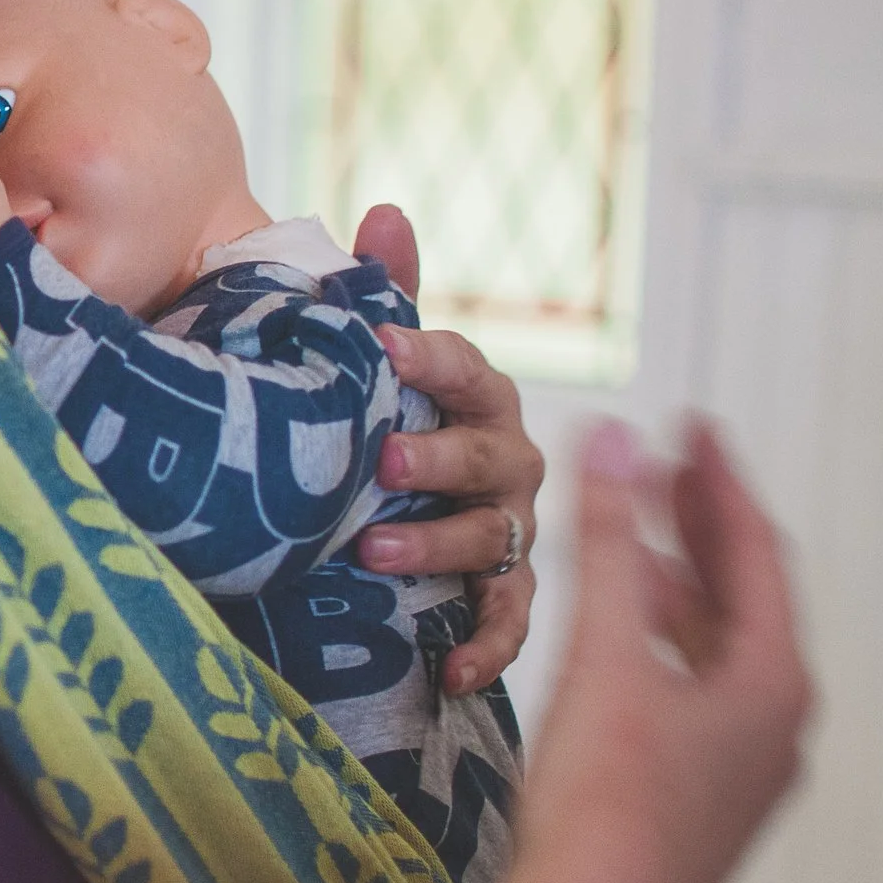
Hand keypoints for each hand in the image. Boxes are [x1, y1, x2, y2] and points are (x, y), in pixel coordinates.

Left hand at [346, 203, 542, 696]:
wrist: (386, 514)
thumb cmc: (387, 424)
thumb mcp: (379, 366)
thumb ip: (384, 292)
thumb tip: (384, 210)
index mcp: (479, 397)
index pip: (464, 366)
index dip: (428, 353)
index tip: (381, 343)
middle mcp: (507, 461)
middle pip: (489, 456)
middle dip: (440, 457)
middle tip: (382, 460)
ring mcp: (510, 531)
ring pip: (493, 539)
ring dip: (438, 545)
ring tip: (372, 551)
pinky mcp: (502, 595)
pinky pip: (506, 623)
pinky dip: (485, 649)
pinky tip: (448, 672)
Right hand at [510, 419, 810, 882]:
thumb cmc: (608, 800)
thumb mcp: (607, 654)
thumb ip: (605, 542)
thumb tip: (611, 438)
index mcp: (773, 680)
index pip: (756, 553)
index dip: (720, 482)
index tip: (691, 426)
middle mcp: (774, 723)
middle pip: (742, 601)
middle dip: (697, 530)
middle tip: (657, 469)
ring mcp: (738, 768)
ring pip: (713, 651)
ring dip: (673, 588)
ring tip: (627, 537)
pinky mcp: (694, 801)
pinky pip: (689, 694)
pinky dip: (657, 644)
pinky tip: (611, 637)